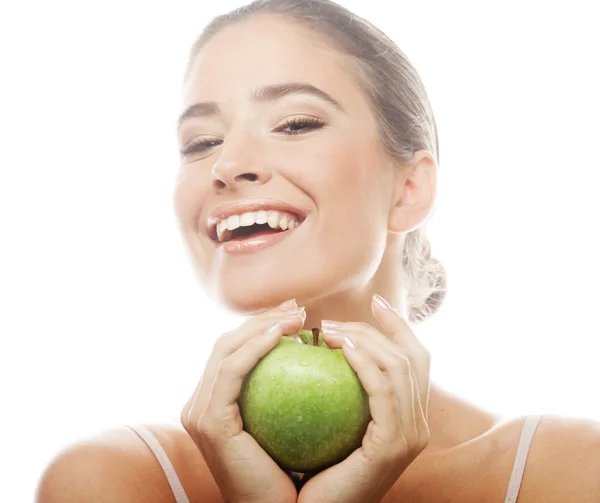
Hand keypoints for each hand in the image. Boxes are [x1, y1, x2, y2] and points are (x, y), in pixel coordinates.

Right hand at [180, 298, 305, 502]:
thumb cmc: (292, 472)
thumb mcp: (288, 422)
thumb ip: (286, 392)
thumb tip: (312, 353)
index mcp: (213, 403)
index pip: (234, 351)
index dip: (262, 326)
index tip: (297, 315)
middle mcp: (198, 403)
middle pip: (227, 343)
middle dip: (262, 319)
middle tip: (299, 309)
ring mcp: (199, 412)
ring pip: (226, 350)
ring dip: (262, 326)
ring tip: (298, 318)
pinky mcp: (208, 421)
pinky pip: (232, 372)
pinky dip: (255, 348)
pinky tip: (282, 336)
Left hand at [297, 294, 430, 502]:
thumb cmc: (313, 468)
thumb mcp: (332, 420)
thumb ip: (342, 390)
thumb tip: (324, 344)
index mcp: (409, 417)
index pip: (414, 359)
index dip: (400, 327)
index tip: (375, 302)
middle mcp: (418, 425)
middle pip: (409, 356)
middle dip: (375, 329)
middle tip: (330, 323)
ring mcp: (410, 436)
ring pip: (399, 367)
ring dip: (364, 339)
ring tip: (326, 330)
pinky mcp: (394, 445)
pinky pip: (383, 390)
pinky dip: (364, 362)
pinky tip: (338, 347)